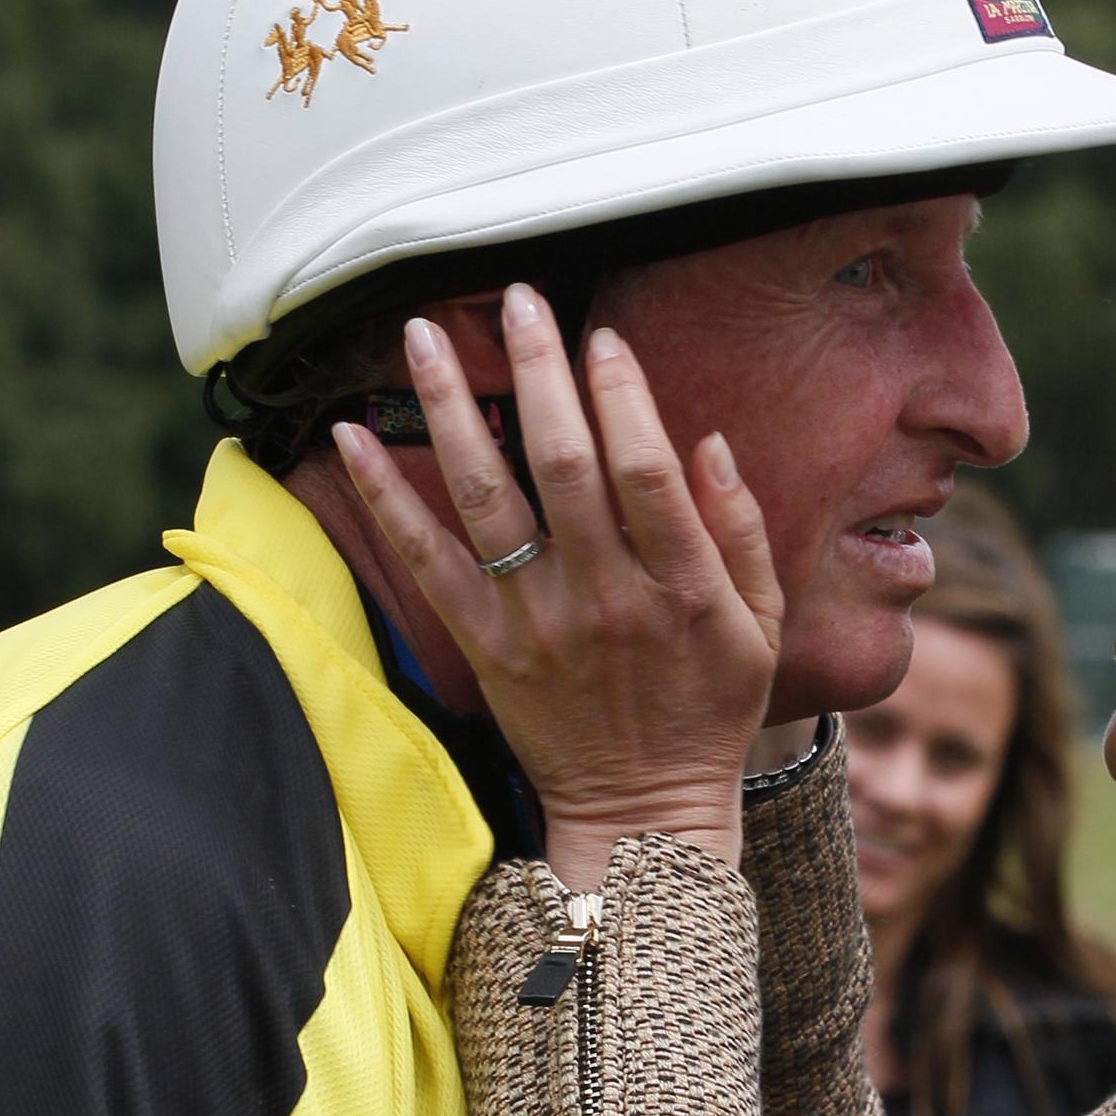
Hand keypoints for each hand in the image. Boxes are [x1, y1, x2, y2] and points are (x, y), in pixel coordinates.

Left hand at [334, 292, 783, 888]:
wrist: (643, 815)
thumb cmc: (707, 713)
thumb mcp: (761, 628)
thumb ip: (741, 533)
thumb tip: (707, 442)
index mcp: (680, 587)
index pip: (644, 469)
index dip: (621, 394)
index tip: (601, 338)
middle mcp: (605, 597)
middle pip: (563, 463)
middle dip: (537, 371)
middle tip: (518, 299)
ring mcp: (537, 622)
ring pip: (487, 497)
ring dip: (452, 408)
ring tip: (425, 335)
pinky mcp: (485, 647)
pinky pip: (426, 562)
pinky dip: (386, 497)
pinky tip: (353, 437)